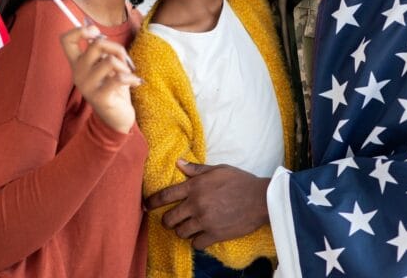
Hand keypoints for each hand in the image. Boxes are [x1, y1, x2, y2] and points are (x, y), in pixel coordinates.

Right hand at [61, 25, 140, 133]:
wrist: (117, 118)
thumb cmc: (113, 87)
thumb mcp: (106, 66)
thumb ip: (102, 51)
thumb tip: (99, 35)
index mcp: (77, 64)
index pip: (65, 40)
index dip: (78, 30)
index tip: (95, 32)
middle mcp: (78, 74)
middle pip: (96, 44)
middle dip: (117, 47)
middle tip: (124, 59)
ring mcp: (87, 86)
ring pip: (110, 61)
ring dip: (125, 66)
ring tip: (128, 74)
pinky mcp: (100, 98)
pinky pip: (118, 78)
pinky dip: (131, 78)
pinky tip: (135, 83)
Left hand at [145, 160, 270, 249]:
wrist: (260, 199)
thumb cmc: (240, 181)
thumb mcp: (218, 169)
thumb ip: (196, 169)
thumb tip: (179, 163)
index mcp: (195, 186)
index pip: (166, 195)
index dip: (152, 202)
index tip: (146, 206)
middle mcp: (196, 204)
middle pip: (170, 218)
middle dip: (168, 220)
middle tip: (172, 220)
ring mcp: (204, 220)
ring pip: (181, 232)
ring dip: (183, 231)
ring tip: (189, 227)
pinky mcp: (214, 234)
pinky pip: (196, 243)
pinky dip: (197, 241)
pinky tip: (202, 236)